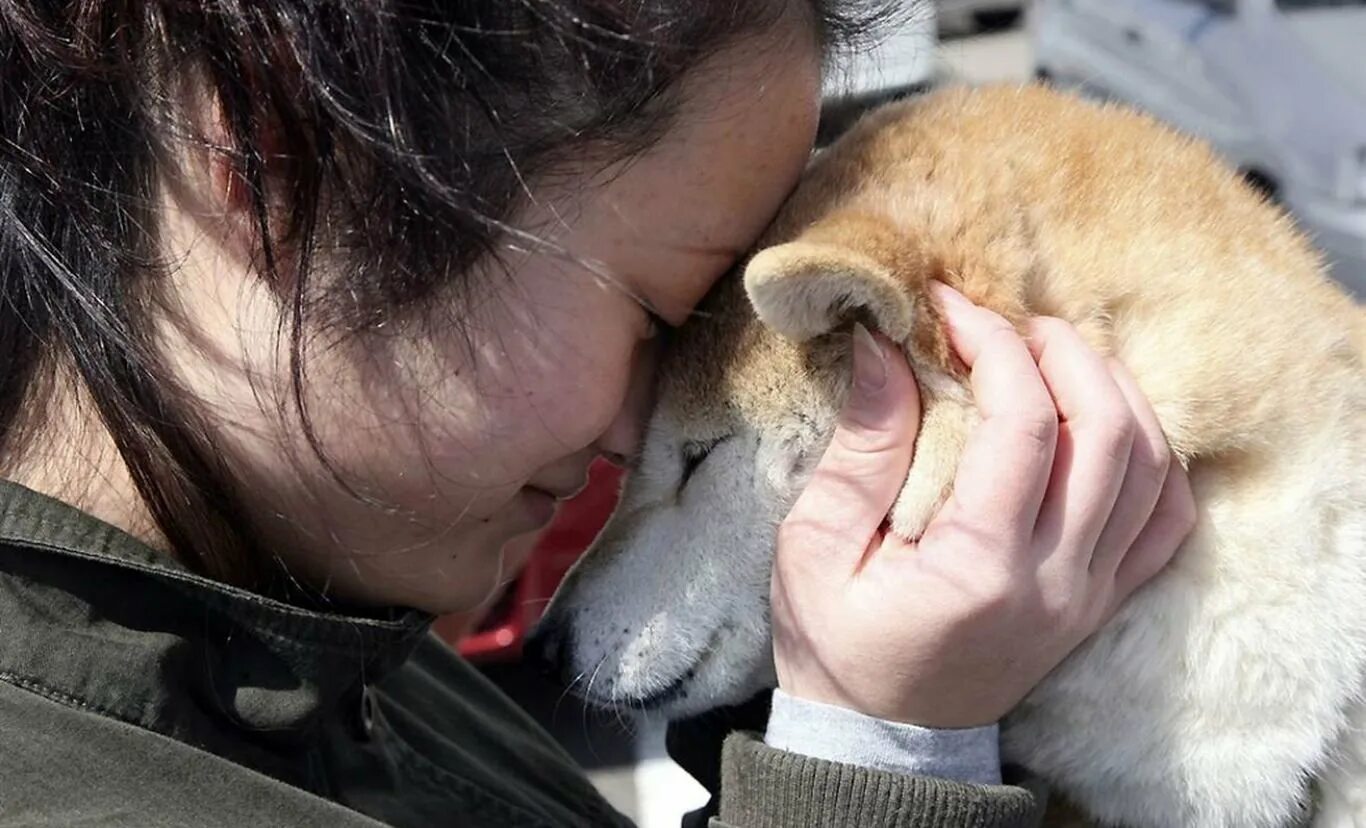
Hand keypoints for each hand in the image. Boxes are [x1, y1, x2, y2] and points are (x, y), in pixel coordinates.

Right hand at [770, 285, 1195, 727]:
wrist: (880, 735)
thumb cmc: (835, 642)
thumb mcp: (814, 546)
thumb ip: (861, 447)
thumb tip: (886, 345)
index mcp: (978, 569)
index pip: (1022, 425)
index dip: (992, 343)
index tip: (949, 305)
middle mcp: (1055, 582)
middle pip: (1109, 432)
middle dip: (1065, 351)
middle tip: (1009, 320)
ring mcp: (1091, 595)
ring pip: (1152, 466)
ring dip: (1113, 389)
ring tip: (1051, 356)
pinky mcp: (1103, 602)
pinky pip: (1166, 517)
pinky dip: (1151, 454)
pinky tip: (1102, 420)